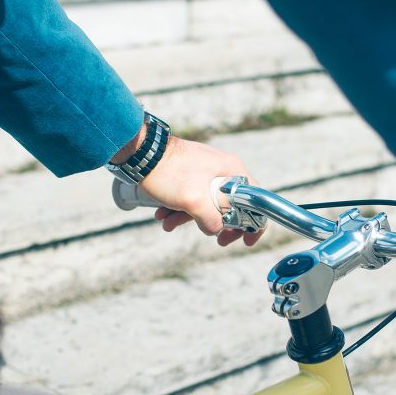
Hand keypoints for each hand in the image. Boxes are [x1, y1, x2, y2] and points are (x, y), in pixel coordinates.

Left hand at [117, 128, 262, 245]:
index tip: (245, 242)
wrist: (139, 152)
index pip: (256, 201)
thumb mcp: (195, 201)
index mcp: (232, 171)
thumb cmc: (169, 173)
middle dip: (216, 225)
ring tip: (168, 224)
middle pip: (231, 205)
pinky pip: (192, 196)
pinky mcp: (189, 173)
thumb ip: (212, 220)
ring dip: (188, 218)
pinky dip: (179, 208)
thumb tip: (215, 230)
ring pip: (207, 203)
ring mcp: (205, 170)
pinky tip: (162, 214)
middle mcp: (223, 169)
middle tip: (216, 241)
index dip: (254, 225)